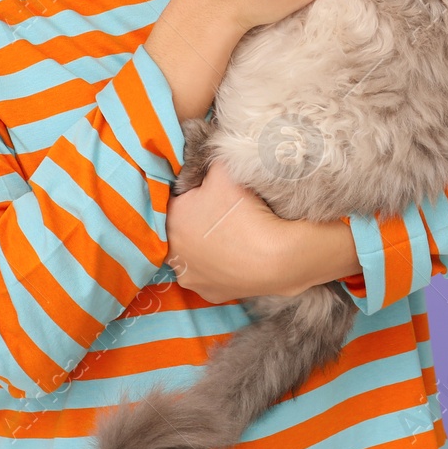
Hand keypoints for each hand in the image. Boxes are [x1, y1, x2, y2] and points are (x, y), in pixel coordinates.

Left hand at [164, 161, 298, 302]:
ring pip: (194, 254)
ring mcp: (191, 277)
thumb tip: (203, 155)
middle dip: (196, 220)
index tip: (211, 191)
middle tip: (222, 212)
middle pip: (182, 229)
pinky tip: (236, 256)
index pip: (175, 200)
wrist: (276, 259)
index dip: (193, 193)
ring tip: (231, 235)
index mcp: (171, 220)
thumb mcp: (224, 171)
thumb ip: (208, 161)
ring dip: (206, 246)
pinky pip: (212, 275)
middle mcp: (173, 253)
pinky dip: (221, 266)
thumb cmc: (246, 212)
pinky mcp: (210, 294)